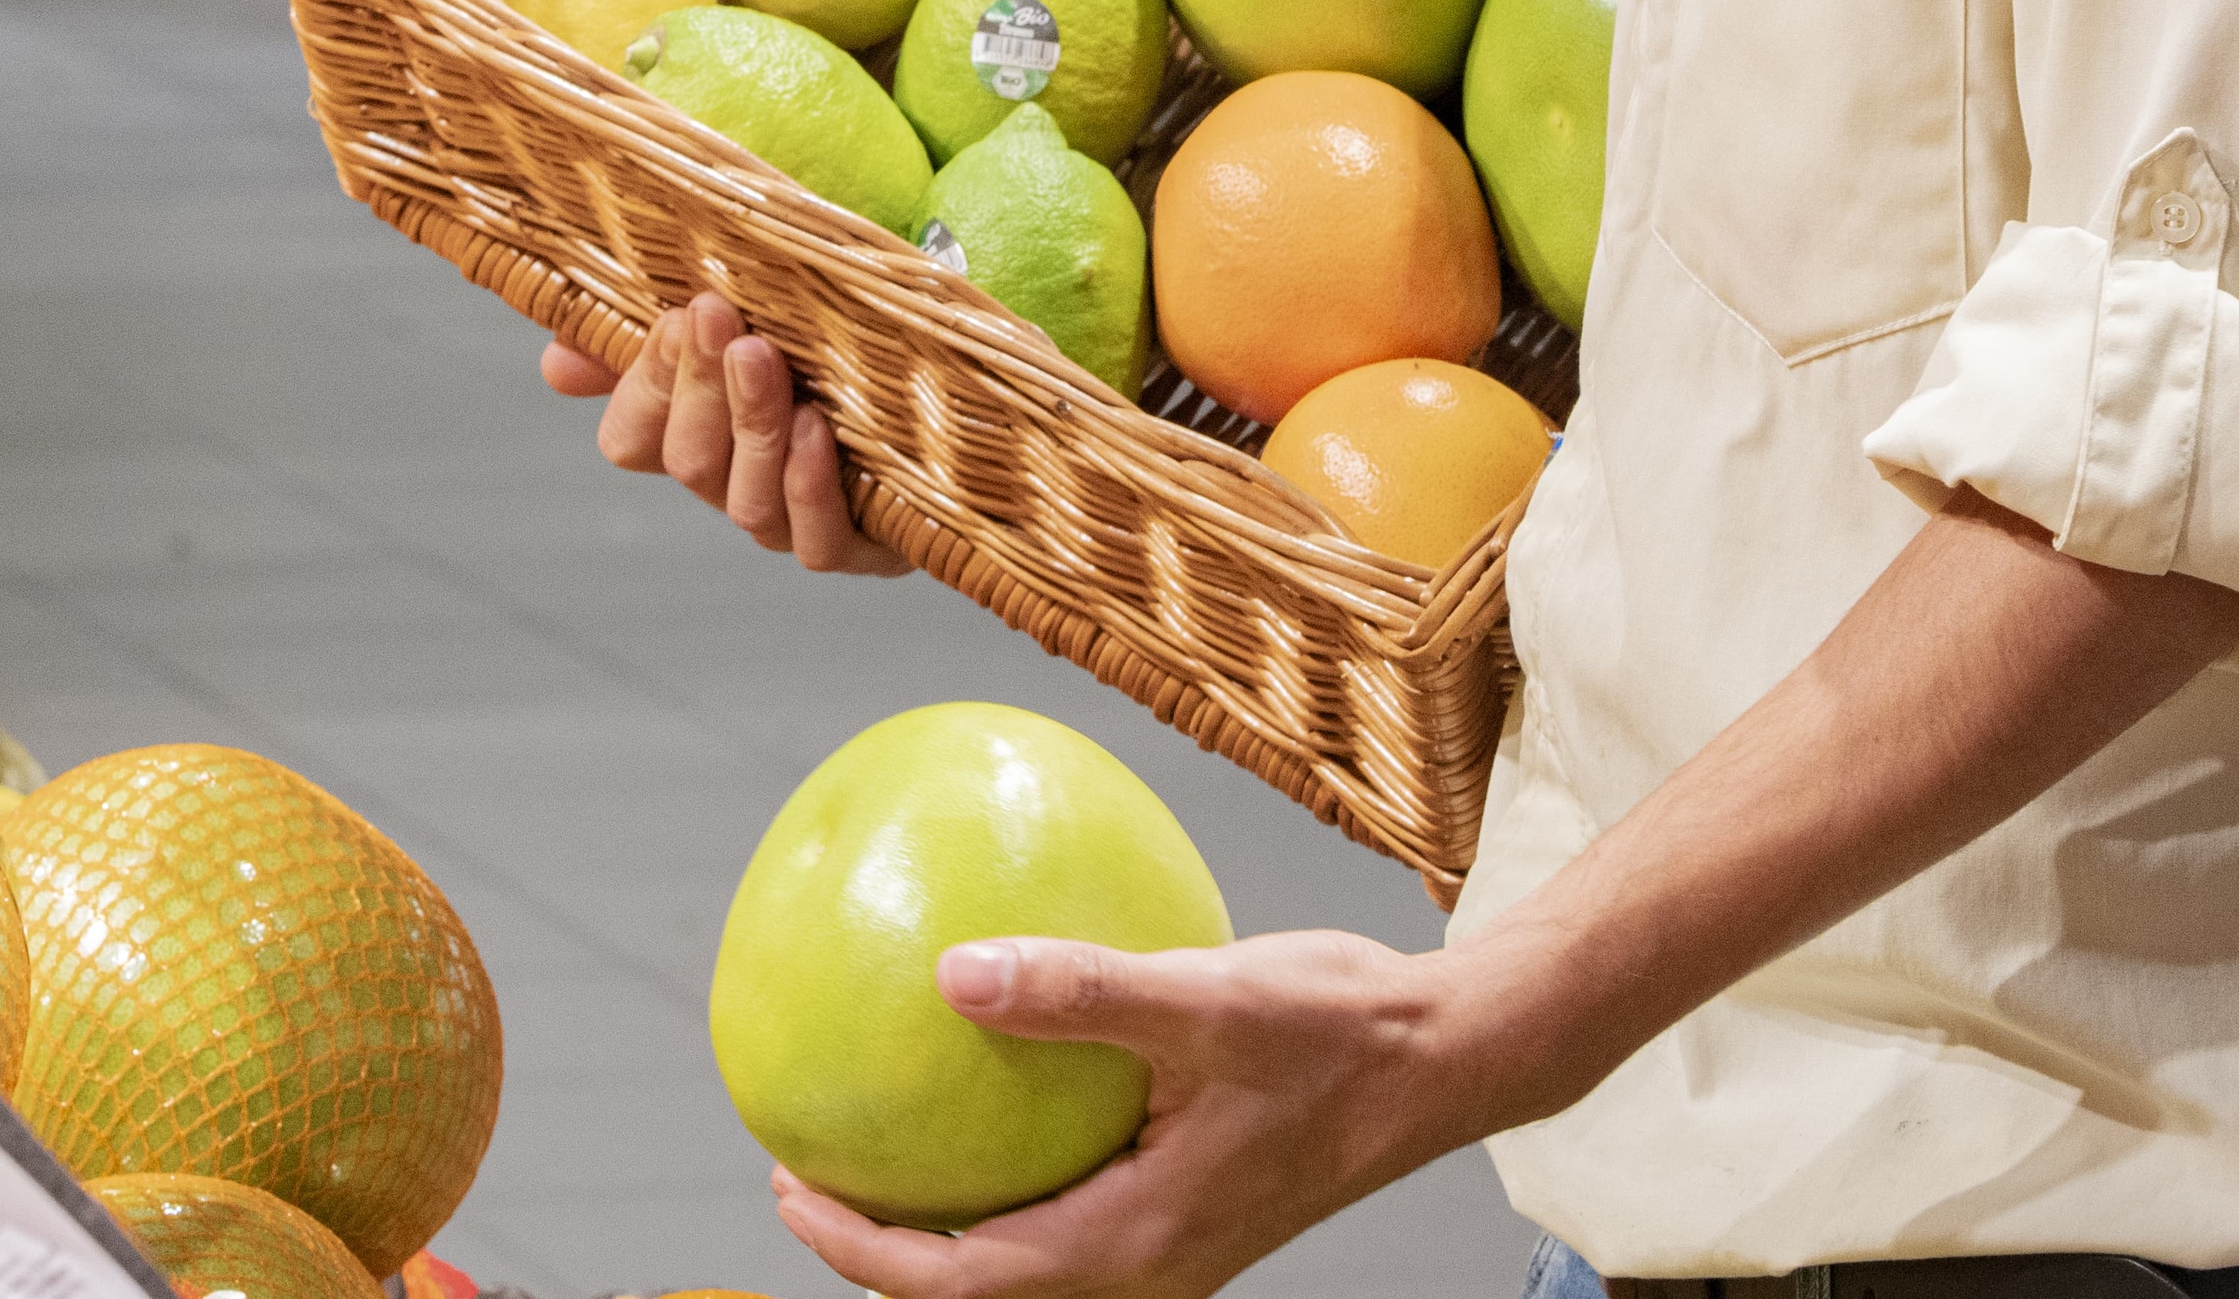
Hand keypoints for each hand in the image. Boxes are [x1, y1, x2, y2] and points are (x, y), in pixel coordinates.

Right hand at [543, 293, 910, 575]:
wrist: (947, 373)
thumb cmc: (828, 337)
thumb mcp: (742, 315)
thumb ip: (648, 336)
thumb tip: (556, 365)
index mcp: (694, 436)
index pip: (631, 439)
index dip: (644, 384)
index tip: (673, 317)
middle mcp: (735, 488)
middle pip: (688, 460)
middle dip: (698, 385)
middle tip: (717, 316)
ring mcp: (795, 523)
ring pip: (744, 500)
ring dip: (750, 423)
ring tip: (765, 359)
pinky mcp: (862, 547)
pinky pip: (816, 538)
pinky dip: (808, 485)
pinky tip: (814, 430)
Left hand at [769, 929, 1488, 1298]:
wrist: (1449, 1059)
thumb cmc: (1341, 1033)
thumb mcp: (1208, 1000)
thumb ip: (1082, 989)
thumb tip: (953, 972)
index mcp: (1140, 1240)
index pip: (965, 1282)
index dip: (864, 1249)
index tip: (789, 1183)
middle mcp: (1150, 1261)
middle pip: (982, 1287)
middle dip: (884, 1240)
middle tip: (804, 1164)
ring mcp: (1172, 1238)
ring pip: (1026, 1253)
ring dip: (946, 1213)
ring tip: (877, 1132)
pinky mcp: (1190, 1201)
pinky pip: (1070, 1203)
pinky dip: (1010, 1166)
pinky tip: (993, 1073)